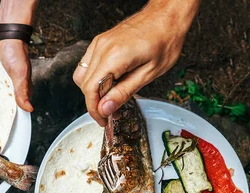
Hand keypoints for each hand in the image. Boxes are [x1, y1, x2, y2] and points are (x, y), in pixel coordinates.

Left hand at [0, 39, 32, 111]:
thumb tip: (29, 108)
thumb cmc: (15, 53)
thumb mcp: (20, 74)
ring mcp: (2, 80)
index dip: (14, 115)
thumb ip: (22, 91)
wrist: (4, 36)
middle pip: (6, 102)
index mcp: (23, 87)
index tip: (6, 125)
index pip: (20, 106)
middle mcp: (13, 85)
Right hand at [72, 2, 196, 125]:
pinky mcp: (100, 42)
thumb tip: (105, 109)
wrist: (167, 15)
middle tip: (110, 113)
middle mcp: (102, 48)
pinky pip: (87, 65)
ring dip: (93, 91)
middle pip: (84, 84)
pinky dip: (93, 78)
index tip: (103, 120)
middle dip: (95, 103)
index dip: (94, 109)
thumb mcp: (149, 73)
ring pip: (82, 76)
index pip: (91, 90)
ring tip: (110, 98)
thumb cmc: (165, 40)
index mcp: (114, 57)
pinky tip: (108, 83)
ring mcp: (99, 43)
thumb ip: (124, 92)